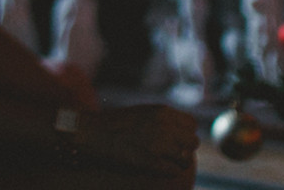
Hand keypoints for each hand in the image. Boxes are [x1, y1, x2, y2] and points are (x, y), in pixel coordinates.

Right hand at [78, 104, 198, 175]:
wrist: (91, 133)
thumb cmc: (114, 124)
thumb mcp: (142, 112)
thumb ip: (162, 118)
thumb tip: (179, 130)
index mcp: (162, 111)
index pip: (192, 125)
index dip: (186, 134)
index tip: (177, 140)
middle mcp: (164, 126)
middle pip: (192, 142)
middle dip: (184, 149)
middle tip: (171, 154)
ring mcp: (158, 144)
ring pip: (185, 159)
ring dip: (177, 162)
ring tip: (164, 163)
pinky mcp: (150, 162)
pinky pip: (173, 170)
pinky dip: (168, 171)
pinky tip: (158, 169)